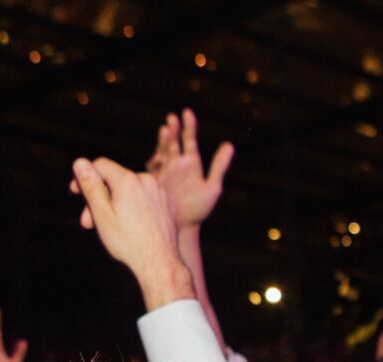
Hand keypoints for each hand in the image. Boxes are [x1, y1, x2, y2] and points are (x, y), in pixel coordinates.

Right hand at [71, 157, 192, 310]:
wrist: (159, 263)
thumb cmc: (128, 242)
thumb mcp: (102, 214)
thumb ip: (91, 186)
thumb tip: (80, 162)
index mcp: (128, 180)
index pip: (101, 165)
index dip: (86, 176)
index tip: (76, 191)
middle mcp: (146, 180)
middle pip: (115, 180)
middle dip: (100, 198)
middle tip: (89, 222)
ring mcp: (159, 191)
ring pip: (131, 191)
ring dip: (117, 204)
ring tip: (111, 227)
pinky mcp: (168, 203)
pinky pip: (146, 199)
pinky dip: (135, 208)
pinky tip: (132, 227)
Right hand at [146, 109, 233, 229]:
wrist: (183, 228)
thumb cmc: (198, 210)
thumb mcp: (212, 188)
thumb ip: (219, 167)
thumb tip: (230, 145)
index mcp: (191, 163)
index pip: (189, 139)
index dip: (188, 126)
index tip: (187, 113)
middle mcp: (176, 165)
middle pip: (173, 142)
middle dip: (173, 130)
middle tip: (172, 118)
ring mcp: (164, 173)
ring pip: (162, 152)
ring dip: (163, 141)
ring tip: (166, 129)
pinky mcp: (154, 183)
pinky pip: (152, 168)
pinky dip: (154, 160)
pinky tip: (158, 157)